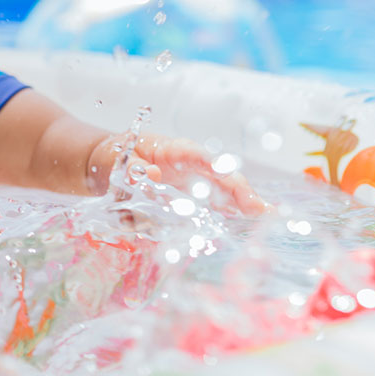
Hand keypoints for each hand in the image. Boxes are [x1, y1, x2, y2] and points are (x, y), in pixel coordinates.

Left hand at [92, 133, 267, 214]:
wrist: (110, 165)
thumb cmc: (116, 157)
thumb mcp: (116, 159)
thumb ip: (131, 168)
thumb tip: (151, 175)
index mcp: (174, 150)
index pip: (199, 155)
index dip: (216, 166)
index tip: (229, 176)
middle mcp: (191, 165)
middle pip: (221, 176)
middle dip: (241, 191)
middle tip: (262, 210)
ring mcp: (194, 181)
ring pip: (223, 192)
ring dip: (243, 204)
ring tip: (265, 215)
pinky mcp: (192, 197)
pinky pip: (212, 206)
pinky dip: (227, 214)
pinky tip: (245, 225)